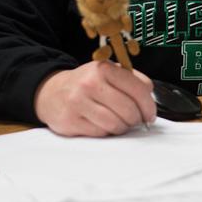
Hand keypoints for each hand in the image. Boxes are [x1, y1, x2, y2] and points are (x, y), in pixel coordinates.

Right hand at [34, 61, 155, 136]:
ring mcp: (79, 103)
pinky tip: (103, 124)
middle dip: (136, 119)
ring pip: (115, 124)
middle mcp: (90, 83)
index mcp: (104, 68)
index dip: (149, 105)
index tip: (150, 114)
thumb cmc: (86, 83)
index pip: (138, 89)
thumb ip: (131, 78)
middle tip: (136, 120)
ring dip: (122, 127)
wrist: (51, 92)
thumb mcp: (108, 71)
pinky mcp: (71, 121)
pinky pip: (100, 133)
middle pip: (128, 109)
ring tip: (120, 122)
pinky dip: (106, 132)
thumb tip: (149, 93)